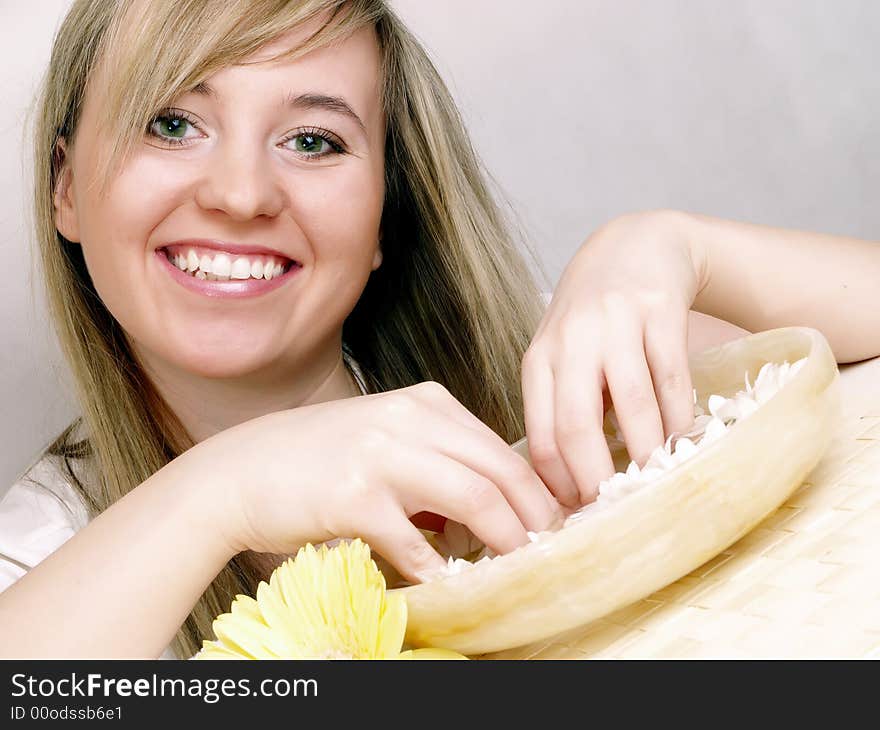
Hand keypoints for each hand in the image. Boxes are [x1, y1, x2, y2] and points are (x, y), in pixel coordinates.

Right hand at [183, 382, 563, 583]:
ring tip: (514, 566)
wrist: (242, 470)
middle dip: (534, 516)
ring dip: (503, 540)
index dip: (536, 489)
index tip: (552, 521)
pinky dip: (438, 568)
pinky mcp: (355, 497)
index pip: (501, 447)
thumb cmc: (318, 459)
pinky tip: (446, 581)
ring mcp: (382, 455)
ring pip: (473, 499)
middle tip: (549, 549)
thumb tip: (496, 507)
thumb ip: (440, 459)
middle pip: (499, 470)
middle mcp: (409, 419)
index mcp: (425, 402)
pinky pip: (416, 543)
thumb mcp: (388, 438)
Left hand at [521, 210, 704, 506]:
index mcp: (539, 360)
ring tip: (656, 478)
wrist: (635, 247)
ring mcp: (615, 322)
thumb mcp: (561, 357)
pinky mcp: (659, 310)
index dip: (557, 484)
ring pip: (632, 403)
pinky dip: (679, 415)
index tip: (577, 515)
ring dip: (648, 450)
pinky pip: (672, 376)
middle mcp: (571, 341)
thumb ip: (561, 409)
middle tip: (615, 511)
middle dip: (597, 479)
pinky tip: (681, 435)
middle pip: (577, 425)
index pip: (540, 435)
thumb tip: (568, 488)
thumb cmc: (592, 318)